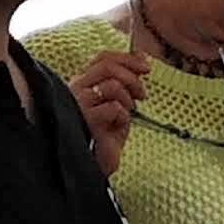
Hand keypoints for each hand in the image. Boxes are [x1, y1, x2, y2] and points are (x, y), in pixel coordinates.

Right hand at [70, 45, 148, 177]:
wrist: (95, 165)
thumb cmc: (106, 135)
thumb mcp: (120, 104)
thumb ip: (126, 82)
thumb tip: (142, 58)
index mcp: (82, 83)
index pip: (102, 58)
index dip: (127, 58)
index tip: (146, 66)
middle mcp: (76, 89)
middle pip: (107, 66)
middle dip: (132, 77)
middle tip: (142, 95)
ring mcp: (78, 103)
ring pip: (113, 85)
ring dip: (128, 100)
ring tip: (127, 115)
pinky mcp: (86, 119)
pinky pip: (115, 107)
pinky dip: (124, 118)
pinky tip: (117, 128)